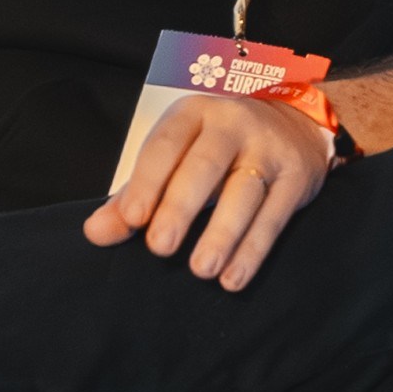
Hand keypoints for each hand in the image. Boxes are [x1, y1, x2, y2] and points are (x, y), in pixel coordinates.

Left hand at [83, 93, 332, 289]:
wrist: (295, 122)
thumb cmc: (218, 148)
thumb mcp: (175, 158)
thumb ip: (135, 196)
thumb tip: (96, 232)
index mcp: (193, 114)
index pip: (166, 145)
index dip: (148, 181)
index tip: (132, 218)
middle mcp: (232, 125)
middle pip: (205, 167)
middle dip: (180, 208)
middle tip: (160, 247)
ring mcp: (269, 150)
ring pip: (244, 193)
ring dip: (221, 235)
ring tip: (200, 269)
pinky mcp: (296, 178)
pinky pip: (273, 218)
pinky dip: (253, 251)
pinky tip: (232, 277)